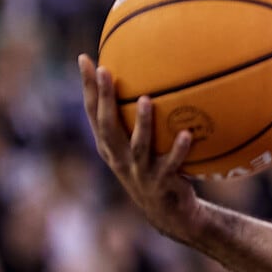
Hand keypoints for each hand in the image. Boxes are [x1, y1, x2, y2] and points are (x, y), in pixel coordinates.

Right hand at [79, 57, 207, 242]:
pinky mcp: (163, 182)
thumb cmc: (156, 171)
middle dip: (104, 97)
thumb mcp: (141, 148)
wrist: (170, 214)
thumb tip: (149, 83)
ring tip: (147, 100)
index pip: (93, 112)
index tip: (83, 58)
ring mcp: (140, 171)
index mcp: (110, 147)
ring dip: (142, 123)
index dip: (87, 87)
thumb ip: (139, 121)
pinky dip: (179, 150)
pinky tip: (188, 134)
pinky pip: (172, 163)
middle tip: (104, 70)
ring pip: (138, 145)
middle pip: (107, 124)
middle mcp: (119, 158)